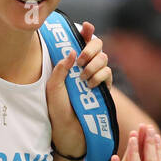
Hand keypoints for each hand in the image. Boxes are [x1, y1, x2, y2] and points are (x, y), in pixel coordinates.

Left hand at [46, 22, 109, 157]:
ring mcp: (95, 76)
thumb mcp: (53, 89)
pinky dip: (100, 76)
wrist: (70, 133)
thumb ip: (60, 69)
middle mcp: (84, 67)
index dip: (85, 31)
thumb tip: (73, 52)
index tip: (86, 27)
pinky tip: (91, 86)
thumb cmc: (58, 112)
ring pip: (103, 57)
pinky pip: (108, 72)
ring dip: (94, 64)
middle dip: (91, 47)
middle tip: (81, 60)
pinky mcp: (104, 87)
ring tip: (83, 78)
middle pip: (96, 44)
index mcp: (69, 64)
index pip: (79, 42)